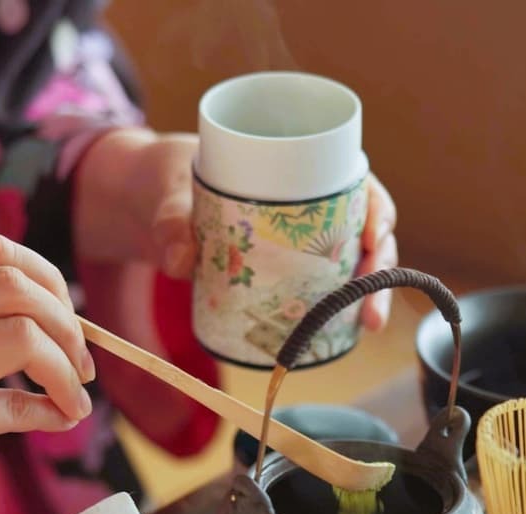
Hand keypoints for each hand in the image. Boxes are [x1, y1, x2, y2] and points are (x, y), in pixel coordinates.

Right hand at [0, 235, 94, 513]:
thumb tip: (58, 322)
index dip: (47, 279)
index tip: (68, 316)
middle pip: (14, 286)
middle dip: (68, 324)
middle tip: (83, 364)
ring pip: (22, 336)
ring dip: (67, 371)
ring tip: (75, 398)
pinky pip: (15, 404)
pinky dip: (51, 412)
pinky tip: (60, 419)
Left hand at [74, 129, 398, 327]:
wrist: (147, 205)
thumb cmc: (167, 183)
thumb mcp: (168, 195)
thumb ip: (170, 225)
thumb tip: (181, 261)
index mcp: (295, 168)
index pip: (355, 184)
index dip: (377, 209)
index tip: (373, 234)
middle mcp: (307, 206)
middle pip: (363, 232)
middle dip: (378, 270)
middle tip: (372, 309)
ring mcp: (297, 242)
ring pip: (348, 265)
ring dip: (366, 297)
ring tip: (367, 327)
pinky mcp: (281, 272)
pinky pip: (319, 289)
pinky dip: (335, 311)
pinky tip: (344, 334)